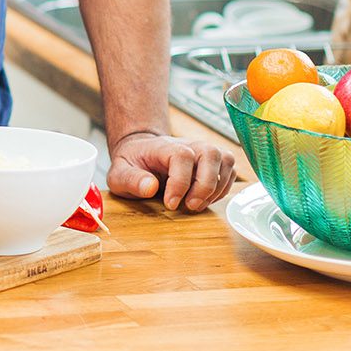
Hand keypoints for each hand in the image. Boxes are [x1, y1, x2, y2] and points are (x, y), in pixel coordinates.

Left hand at [106, 130, 234, 211]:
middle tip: (189, 206)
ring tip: (196, 204)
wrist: (142, 153)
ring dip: (216, 188)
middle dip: (204, 186)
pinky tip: (205, 200)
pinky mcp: (215, 161)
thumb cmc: (133, 164)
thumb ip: (131, 180)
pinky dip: (222, 189)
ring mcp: (204, 151)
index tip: (170, 203)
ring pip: (226, 161)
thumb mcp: (119, 174)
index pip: (182, 156)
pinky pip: (231, 172)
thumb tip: (150, 187)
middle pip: (211, 154)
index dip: (180, 183)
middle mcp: (189, 144)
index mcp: (164, 146)